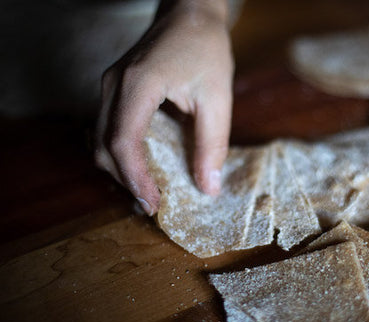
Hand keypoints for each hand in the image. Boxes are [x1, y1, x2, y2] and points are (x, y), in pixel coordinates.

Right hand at [95, 0, 233, 214]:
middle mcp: (113, 85)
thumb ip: (212, 143)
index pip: (123, 142)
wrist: (189, 13)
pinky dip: (120, 153)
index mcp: (138, 84)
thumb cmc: (206, 49)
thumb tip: (208, 187)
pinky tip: (143, 165)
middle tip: (153, 204)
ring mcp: (108, 85)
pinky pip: (106, 128)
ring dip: (120, 169)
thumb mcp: (218, 97)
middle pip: (103, 146)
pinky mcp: (113, 89)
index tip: (155, 204)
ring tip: (148, 190)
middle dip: (125, 180)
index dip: (135, 179)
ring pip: (98, 140)